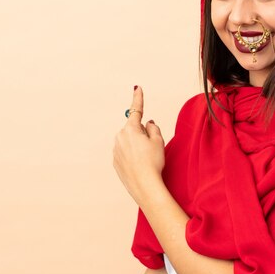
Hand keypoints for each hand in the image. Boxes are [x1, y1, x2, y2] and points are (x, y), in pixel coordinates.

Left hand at [112, 86, 164, 204]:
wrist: (145, 185)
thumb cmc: (153, 162)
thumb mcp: (158, 141)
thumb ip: (153, 128)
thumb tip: (148, 123)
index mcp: (130, 129)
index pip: (136, 110)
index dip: (138, 98)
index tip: (137, 88)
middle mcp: (120, 137)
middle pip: (133, 128)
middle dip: (142, 133)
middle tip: (152, 146)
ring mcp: (116, 150)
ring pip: (129, 141)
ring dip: (137, 144)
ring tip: (146, 158)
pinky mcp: (115, 161)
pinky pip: (125, 153)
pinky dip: (133, 155)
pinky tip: (140, 165)